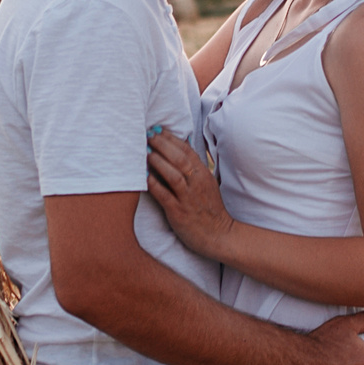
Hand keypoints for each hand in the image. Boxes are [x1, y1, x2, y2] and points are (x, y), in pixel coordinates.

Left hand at [145, 128, 235, 259]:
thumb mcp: (206, 184)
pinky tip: (145, 176)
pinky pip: (165, 196)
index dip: (171, 138)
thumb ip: (193, 168)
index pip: (187, 150)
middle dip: (162, 144)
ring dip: (158, 161)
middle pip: (179, 158)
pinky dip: (155, 185)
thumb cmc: (208, 209)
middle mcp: (197, 183)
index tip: (158, 129)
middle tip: (148, 135)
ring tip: (145, 151)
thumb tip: (177, 150)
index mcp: (203, 174)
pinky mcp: (179, 212)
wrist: (218, 235)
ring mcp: (188, 198)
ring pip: (173, 174)